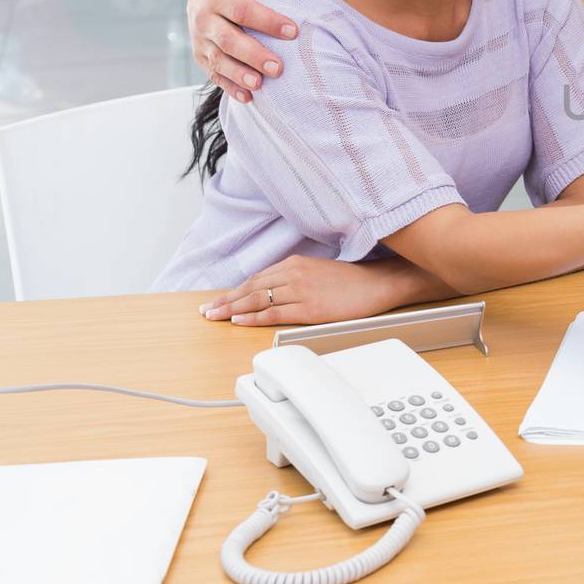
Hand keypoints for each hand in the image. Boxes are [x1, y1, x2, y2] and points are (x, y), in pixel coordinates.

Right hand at [189, 0, 301, 102]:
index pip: (243, 11)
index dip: (267, 21)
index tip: (293, 31)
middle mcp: (205, 19)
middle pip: (229, 40)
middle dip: (253, 55)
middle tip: (279, 68)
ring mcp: (201, 40)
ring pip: (218, 60)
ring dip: (238, 75)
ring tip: (260, 85)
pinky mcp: (201, 56)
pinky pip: (213, 74)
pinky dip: (229, 87)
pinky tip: (248, 98)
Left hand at [198, 255, 415, 325]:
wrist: (377, 284)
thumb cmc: (351, 281)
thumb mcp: (318, 271)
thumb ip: (294, 277)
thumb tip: (272, 291)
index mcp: (295, 263)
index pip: (256, 279)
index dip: (234, 291)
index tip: (218, 300)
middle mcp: (294, 274)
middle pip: (251, 288)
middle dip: (225, 300)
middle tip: (206, 311)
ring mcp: (301, 291)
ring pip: (257, 300)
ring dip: (232, 309)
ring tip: (215, 317)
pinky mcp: (309, 308)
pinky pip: (274, 313)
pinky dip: (254, 317)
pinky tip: (239, 320)